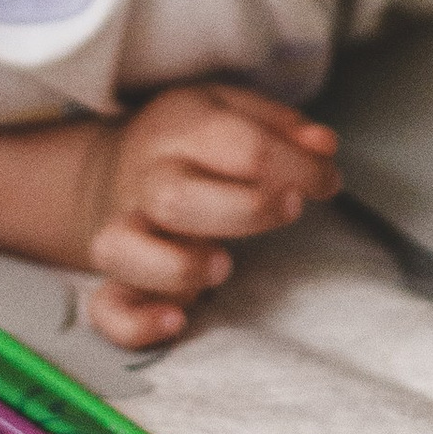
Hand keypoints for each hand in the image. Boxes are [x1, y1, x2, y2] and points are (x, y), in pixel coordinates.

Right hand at [75, 84, 341, 347]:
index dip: (298, 167)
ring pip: (122, 250)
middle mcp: (147, 180)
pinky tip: (176, 320)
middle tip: (290, 209)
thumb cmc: (192, 143)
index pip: (240, 146)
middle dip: (245, 210)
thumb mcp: (234, 111)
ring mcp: (127, 230)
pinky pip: (107, 307)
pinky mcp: (120, 279)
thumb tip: (323, 146)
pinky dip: (135, 322)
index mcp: (180, 130)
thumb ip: (282, 126)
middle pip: (175, 198)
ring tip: (222, 267)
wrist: (111, 167)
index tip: (325, 182)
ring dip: (178, 266)